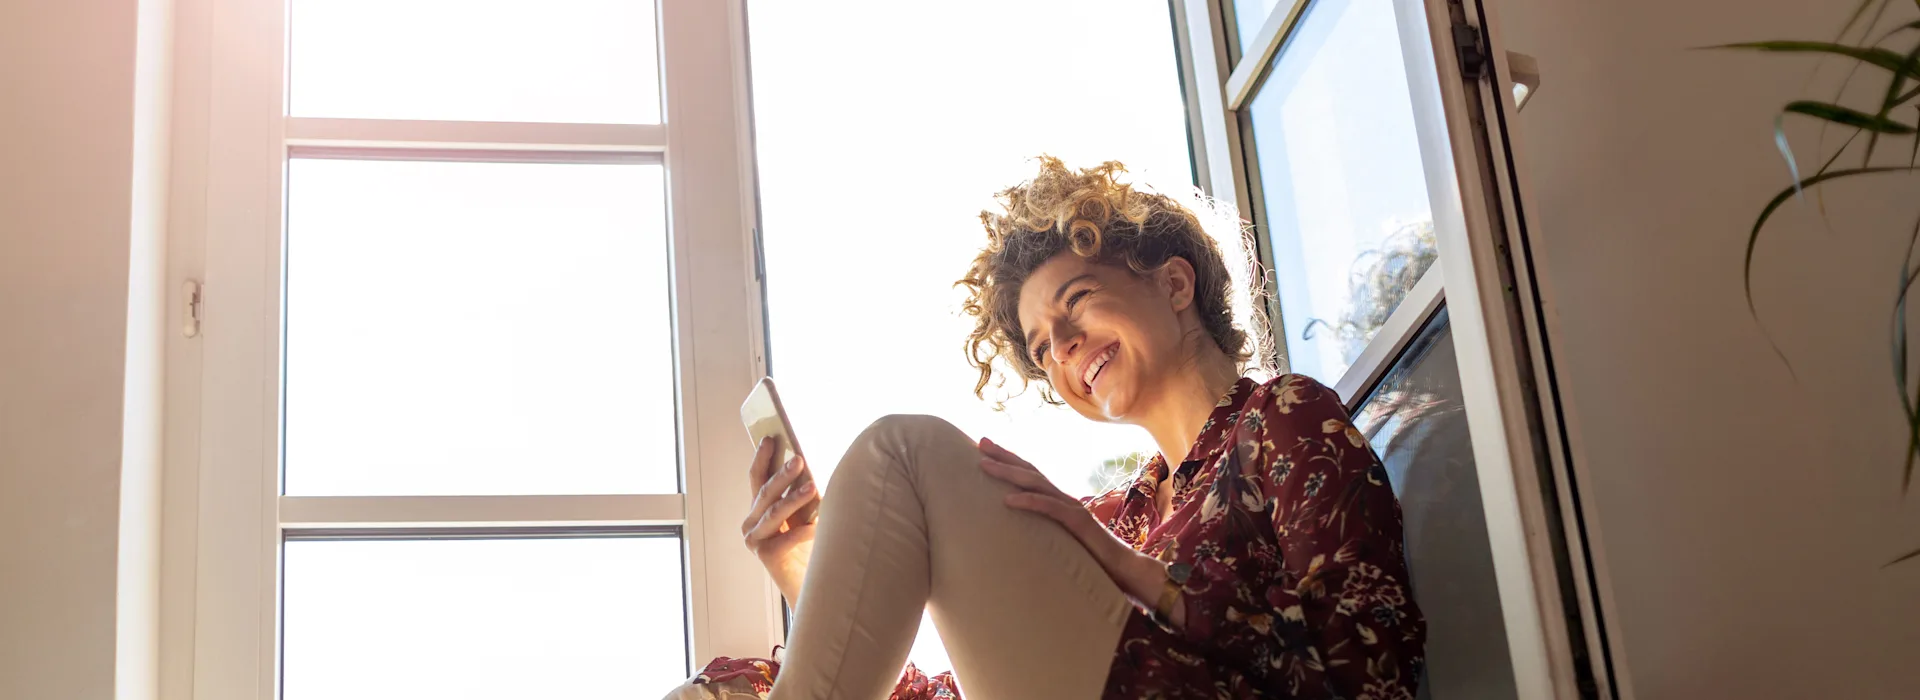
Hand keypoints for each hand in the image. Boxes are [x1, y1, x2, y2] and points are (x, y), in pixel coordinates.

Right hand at [742, 437, 819, 606]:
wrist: (810, 584)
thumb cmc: (810, 546)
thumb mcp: (805, 514)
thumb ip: (804, 494)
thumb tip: (816, 466)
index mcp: (759, 509)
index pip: (757, 477)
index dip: (761, 457)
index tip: (770, 437)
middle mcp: (752, 522)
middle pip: (765, 492)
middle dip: (782, 474)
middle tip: (799, 459)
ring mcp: (755, 539)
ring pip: (774, 513)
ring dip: (795, 499)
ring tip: (814, 487)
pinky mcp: (766, 556)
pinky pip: (787, 538)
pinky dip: (805, 530)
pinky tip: (820, 525)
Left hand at [978, 437, 1179, 625]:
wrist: (1125, 571)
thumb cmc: (1093, 560)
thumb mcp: (1061, 542)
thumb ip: (1045, 534)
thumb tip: (1020, 537)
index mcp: (1060, 502)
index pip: (1031, 476)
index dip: (1010, 461)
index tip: (986, 451)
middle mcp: (1064, 500)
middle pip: (1030, 472)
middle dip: (1004, 456)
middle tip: (980, 442)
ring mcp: (1072, 509)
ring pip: (1036, 484)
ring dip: (1009, 473)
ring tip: (985, 465)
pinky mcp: (1078, 523)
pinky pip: (1050, 509)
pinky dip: (1028, 501)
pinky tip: (1008, 499)